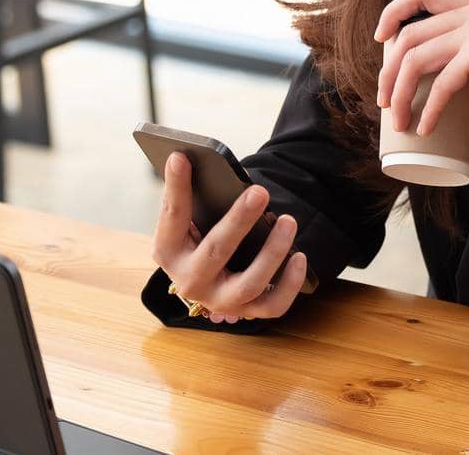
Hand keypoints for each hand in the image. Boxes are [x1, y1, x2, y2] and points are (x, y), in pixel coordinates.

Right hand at [151, 152, 308, 323]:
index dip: (175, 187)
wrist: (211, 277)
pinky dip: (290, 284)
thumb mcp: (191, 218)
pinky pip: (273, 305)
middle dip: (239, 220)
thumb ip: (194, 196)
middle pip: (216, 252)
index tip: (180, 156)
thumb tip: (195, 159)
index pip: (171, 217)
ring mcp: (219, 301)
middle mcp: (190, 281)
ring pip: (249, 284)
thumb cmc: (202, 234)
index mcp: (168, 251)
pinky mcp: (246, 312)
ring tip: (288, 221)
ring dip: (272, 252)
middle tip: (259, 192)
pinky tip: (300, 256)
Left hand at [372, 0, 468, 135]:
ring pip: (416, 56)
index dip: (394, 11)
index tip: (382, 40)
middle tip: (385, 102)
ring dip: (398, 91)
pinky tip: (425, 128)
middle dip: (388, 70)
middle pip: (410, 33)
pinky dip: (428, 109)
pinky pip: (441, 83)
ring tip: (399, 120)